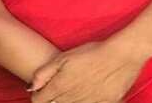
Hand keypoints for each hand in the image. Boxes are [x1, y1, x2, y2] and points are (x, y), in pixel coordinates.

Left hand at [29, 39, 151, 102]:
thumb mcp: (64, 58)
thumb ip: (44, 73)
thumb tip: (31, 87)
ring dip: (64, 102)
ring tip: (67, 94)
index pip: (40, 100)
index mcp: (60, 85)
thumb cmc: (91, 53)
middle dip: (49, 101)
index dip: (37, 97)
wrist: (120, 57)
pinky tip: (82, 97)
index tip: (39, 92)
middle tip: (52, 94)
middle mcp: (72, 98)